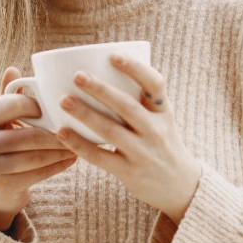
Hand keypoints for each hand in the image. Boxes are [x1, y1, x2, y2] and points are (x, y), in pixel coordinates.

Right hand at [0, 67, 78, 231]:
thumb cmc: (4, 146)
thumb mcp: (2, 122)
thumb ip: (10, 97)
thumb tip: (13, 69)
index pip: (12, 105)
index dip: (37, 105)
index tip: (58, 107)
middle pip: (28, 134)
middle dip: (57, 133)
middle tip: (79, 129)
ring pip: (35, 156)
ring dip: (61, 150)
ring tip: (79, 144)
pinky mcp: (1, 186)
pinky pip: (38, 174)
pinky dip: (58, 166)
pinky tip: (72, 159)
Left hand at [54, 53, 201, 223]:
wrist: (181, 186)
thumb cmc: (162, 145)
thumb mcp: (162, 120)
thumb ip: (141, 102)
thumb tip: (102, 73)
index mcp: (163, 112)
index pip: (155, 84)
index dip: (135, 68)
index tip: (113, 56)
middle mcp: (156, 131)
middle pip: (127, 106)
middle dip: (101, 89)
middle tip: (77, 76)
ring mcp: (143, 153)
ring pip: (111, 130)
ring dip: (85, 114)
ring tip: (63, 100)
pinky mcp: (129, 172)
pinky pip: (101, 157)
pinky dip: (79, 144)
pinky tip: (62, 133)